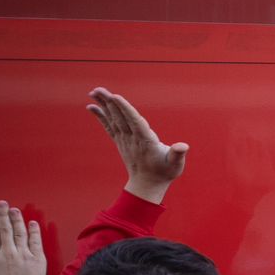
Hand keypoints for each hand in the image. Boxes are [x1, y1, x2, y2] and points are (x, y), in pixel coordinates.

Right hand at [0, 201, 46, 274]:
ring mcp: (24, 254)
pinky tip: (33, 223)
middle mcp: (9, 252)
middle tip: (2, 203)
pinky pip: (36, 242)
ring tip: (15, 210)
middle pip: (6, 229)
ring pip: (20, 233)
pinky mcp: (37, 259)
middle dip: (3, 214)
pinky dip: (35, 232)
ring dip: (17, 220)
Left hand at [87, 87, 187, 202]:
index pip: (134, 122)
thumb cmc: (165, 172)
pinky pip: (109, 126)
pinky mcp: (120, 141)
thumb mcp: (175, 164)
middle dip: (109, 103)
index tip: (115, 97)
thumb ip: (178, 154)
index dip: (125, 109)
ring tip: (94, 91)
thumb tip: (182, 146)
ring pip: (112, 119)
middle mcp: (132, 139)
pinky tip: (92, 106)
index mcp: (146, 142)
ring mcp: (124, 140)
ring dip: (103, 105)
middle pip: (119, 118)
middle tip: (98, 89)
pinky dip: (100, 116)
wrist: (147, 184)